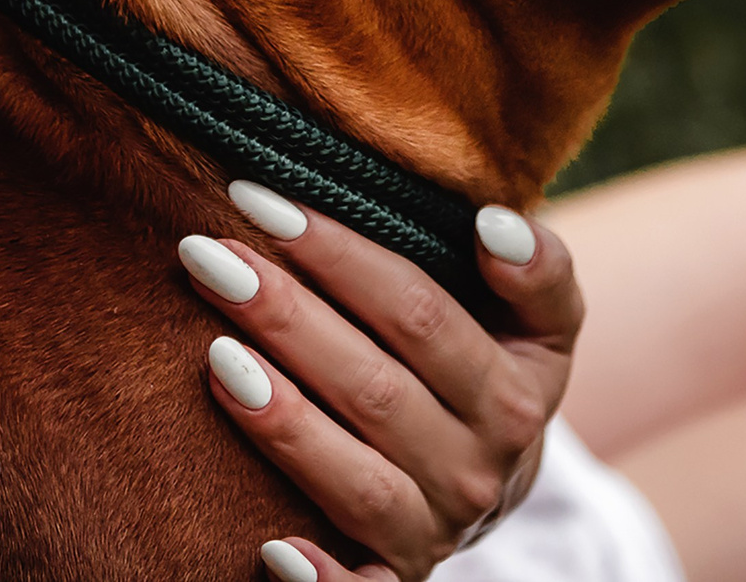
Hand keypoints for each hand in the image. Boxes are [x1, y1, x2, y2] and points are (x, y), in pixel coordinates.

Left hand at [178, 189, 581, 581]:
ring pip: (357, 480)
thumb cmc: (489, 367)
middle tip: (206, 255)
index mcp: (514, 393)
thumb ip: (538, 268)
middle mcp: (480, 468)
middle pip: (373, 386)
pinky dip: (323, 581)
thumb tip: (492, 225)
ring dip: (284, 423)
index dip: (340, 254)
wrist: (496, 482)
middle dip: (285, 315)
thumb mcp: (540, 321)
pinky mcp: (397, 578)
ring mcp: (435, 531)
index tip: (263, 202)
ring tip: (215, 359)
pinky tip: (270, 549)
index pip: (418, 311)